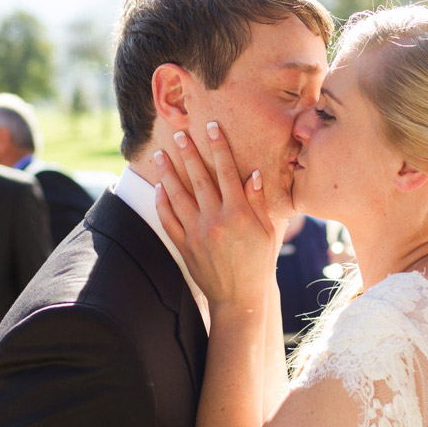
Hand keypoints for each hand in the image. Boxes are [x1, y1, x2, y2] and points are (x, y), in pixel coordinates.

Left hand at [155, 124, 276, 310]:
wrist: (239, 298)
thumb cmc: (259, 263)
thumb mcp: (268, 231)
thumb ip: (258, 202)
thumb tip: (253, 174)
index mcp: (238, 213)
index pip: (226, 171)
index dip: (219, 147)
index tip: (212, 128)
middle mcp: (215, 219)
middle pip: (199, 178)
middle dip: (188, 153)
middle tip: (179, 134)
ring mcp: (197, 233)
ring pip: (178, 196)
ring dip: (168, 173)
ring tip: (160, 155)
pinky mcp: (184, 246)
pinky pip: (168, 220)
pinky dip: (162, 203)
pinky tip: (159, 188)